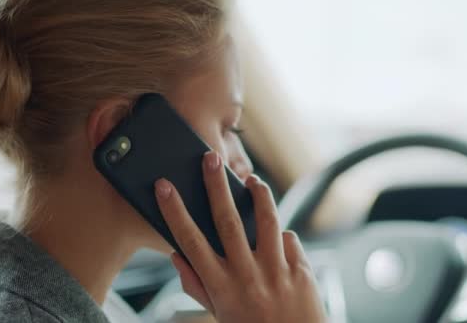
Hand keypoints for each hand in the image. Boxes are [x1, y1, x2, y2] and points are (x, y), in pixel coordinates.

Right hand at [154, 151, 325, 322]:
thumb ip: (197, 285)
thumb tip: (177, 255)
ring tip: (252, 179)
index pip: (191, 241)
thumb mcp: (217, 315)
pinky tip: (278, 240)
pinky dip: (282, 236)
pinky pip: (290, 240)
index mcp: (221, 288)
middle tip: (210, 159)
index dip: (175, 211)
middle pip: (228, 220)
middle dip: (216, 185)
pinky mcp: (302, 271)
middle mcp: (248, 276)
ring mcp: (278, 272)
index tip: (164, 186)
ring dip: (258, 194)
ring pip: (267, 220)